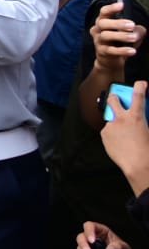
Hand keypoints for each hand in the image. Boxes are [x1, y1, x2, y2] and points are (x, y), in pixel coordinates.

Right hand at [91, 2, 143, 80]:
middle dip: (117, 23)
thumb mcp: (131, 33)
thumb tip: (137, 30)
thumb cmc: (120, 42)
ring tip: (133, 38)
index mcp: (103, 21)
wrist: (111, 60)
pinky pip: (111, 50)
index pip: (104, 12)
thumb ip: (136, 29)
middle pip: (103, 23)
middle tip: (131, 25)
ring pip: (106, 36)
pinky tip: (132, 50)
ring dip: (121, 36)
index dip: (112, 8)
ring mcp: (98, 41)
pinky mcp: (101, 52)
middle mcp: (98, 29)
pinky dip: (122, 50)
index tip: (122, 5)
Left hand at [101, 80, 148, 194]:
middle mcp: (121, 118)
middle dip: (114, 97)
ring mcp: (111, 126)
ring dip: (116, 122)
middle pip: (113, 99)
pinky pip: (108, 131)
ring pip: (111, 119)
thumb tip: (140, 116)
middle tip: (116, 98)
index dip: (140, 86)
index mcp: (137, 116)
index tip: (141, 84)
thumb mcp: (148, 129)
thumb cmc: (147, 149)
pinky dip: (113, 134)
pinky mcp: (104, 134)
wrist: (137, 165)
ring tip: (124, 134)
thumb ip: (143, 120)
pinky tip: (120, 142)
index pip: (138, 95)